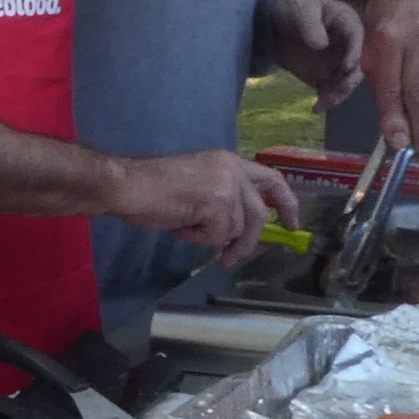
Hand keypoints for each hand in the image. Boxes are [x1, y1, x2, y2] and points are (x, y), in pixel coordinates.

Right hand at [110, 150, 300, 264]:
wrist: (127, 185)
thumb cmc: (150, 186)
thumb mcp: (197, 183)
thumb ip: (221, 195)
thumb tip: (237, 225)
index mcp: (228, 161)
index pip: (271, 179)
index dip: (286, 202)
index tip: (291, 223)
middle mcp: (233, 170)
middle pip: (258, 213)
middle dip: (250, 239)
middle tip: (234, 257)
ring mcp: (227, 187)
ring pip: (236, 229)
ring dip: (210, 237)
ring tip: (184, 226)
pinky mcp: (217, 204)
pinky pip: (217, 237)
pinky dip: (196, 238)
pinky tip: (178, 225)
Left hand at [269, 0, 364, 110]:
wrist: (275, 21)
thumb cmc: (294, 7)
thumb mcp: (301, 9)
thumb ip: (311, 25)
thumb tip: (322, 45)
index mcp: (349, 25)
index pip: (359, 40)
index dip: (355, 53)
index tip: (346, 66)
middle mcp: (350, 47)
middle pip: (358, 66)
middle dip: (350, 80)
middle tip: (337, 90)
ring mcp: (339, 63)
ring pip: (346, 82)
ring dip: (338, 94)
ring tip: (324, 102)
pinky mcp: (326, 76)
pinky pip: (331, 91)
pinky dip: (326, 100)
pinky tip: (317, 108)